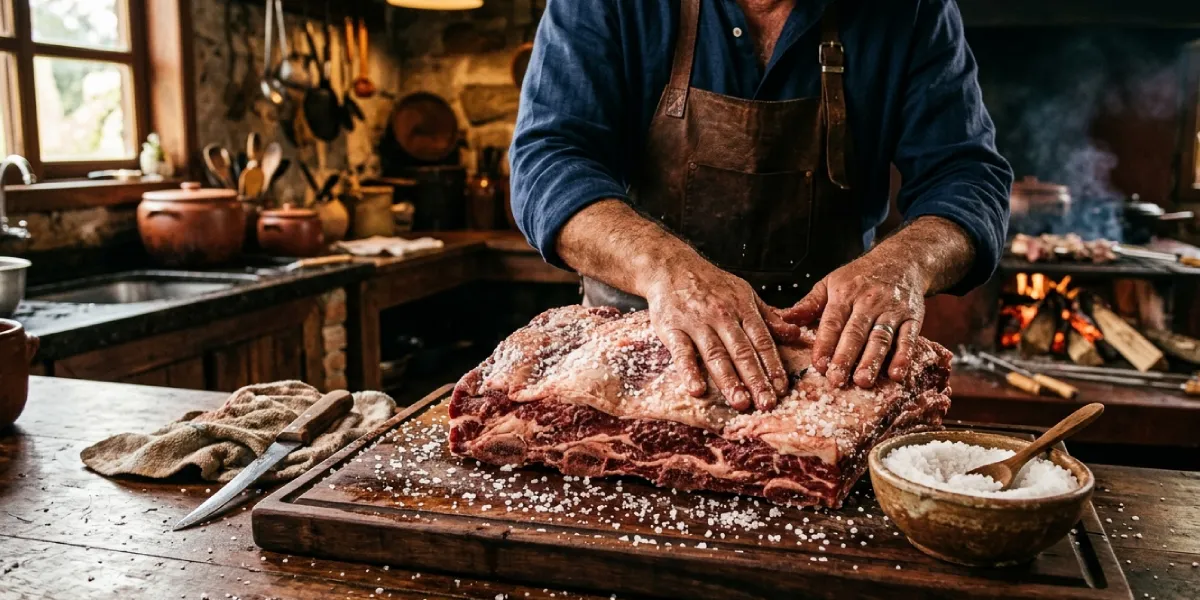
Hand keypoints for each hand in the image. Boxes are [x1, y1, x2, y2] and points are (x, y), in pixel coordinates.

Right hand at [641, 255, 798, 411]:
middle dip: (756, 379)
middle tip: (766, 403)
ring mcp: (697, 323)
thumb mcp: (744, 293)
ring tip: (740, 402)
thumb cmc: (710, 284)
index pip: (762, 341)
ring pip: (716, 354)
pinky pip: (682, 352)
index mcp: (742, 309)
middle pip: (742, 352)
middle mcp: (722, 316)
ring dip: (729, 380)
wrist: (671, 266)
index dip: (772, 365)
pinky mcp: (672, 328)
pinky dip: (689, 370)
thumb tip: (794, 334)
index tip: (781, 388)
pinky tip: (696, 389)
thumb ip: (768, 317)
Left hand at [782, 252, 929, 387]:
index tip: (818, 365)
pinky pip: (909, 338)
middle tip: (836, 380)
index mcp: (844, 294)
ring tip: (863, 381)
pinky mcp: (913, 317)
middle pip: (856, 332)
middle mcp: (868, 301)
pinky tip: (897, 374)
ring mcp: (892, 310)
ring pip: (881, 338)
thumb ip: (808, 304)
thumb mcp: (830, 283)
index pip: (833, 321)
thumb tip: (783, 319)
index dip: (825, 344)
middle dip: (846, 357)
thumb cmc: (859, 277)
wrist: (901, 260)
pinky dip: (904, 356)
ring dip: (872, 361)